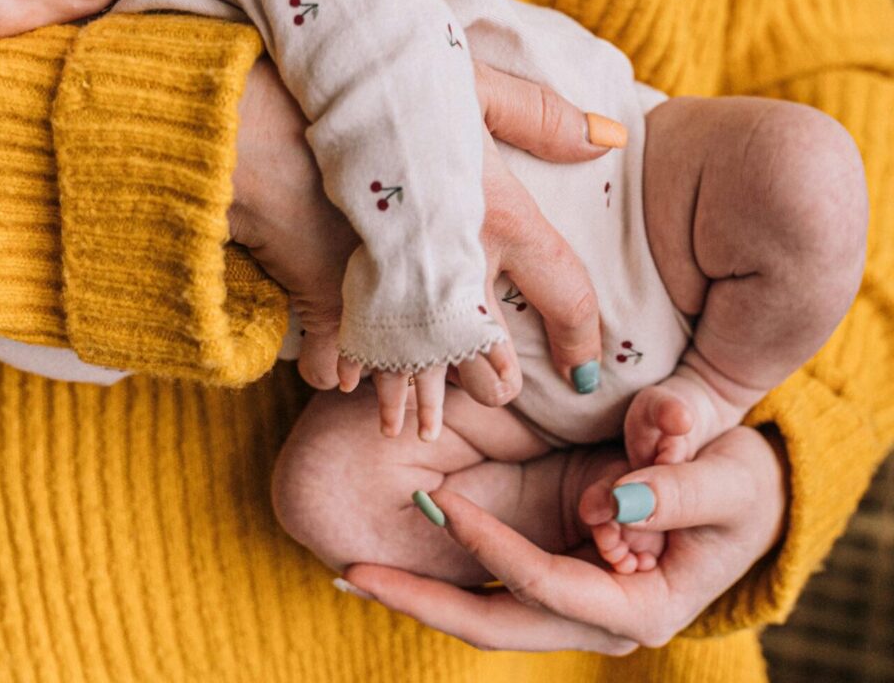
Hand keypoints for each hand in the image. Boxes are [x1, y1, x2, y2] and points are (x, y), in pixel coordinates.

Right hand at [227, 55, 622, 438]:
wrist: (280, 111)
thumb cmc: (382, 88)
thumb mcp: (471, 84)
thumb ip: (540, 114)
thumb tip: (612, 139)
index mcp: (500, 218)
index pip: (566, 291)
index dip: (581, 335)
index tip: (584, 368)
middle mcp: (454, 266)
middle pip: (486, 352)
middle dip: (491, 383)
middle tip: (497, 397)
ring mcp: (390, 291)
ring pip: (414, 367)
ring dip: (415, 398)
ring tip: (411, 428)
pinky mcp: (329, 297)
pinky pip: (338, 356)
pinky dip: (339, 370)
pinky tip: (341, 384)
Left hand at [342, 425, 789, 653]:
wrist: (747, 499)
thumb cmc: (744, 487)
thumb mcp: (729, 478)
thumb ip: (681, 487)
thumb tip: (618, 502)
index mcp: (642, 608)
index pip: (548, 585)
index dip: (493, 549)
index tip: (442, 504)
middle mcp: (601, 620)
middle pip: (500, 622)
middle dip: (425, 599)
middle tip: (354, 571)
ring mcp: (577, 604)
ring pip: (490, 613)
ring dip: (423, 593)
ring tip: (354, 570)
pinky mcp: (563, 578)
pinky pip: (496, 586)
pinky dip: (447, 574)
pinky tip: (393, 562)